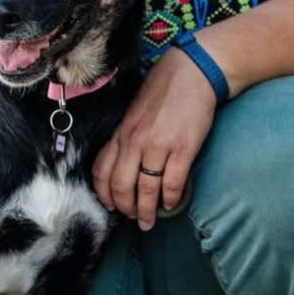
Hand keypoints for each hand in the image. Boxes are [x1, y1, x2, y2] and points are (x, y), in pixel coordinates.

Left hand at [92, 50, 216, 230]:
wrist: (192, 72)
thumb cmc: (163, 92)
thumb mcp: (134, 114)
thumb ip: (127, 137)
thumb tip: (123, 164)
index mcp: (121, 133)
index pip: (102, 172)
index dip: (104, 194)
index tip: (111, 206)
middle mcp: (134, 142)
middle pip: (121, 187)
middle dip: (125, 208)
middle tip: (133, 219)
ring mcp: (158, 146)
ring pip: (145, 190)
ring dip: (147, 211)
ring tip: (150, 222)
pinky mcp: (182, 148)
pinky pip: (172, 183)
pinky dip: (170, 199)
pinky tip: (172, 204)